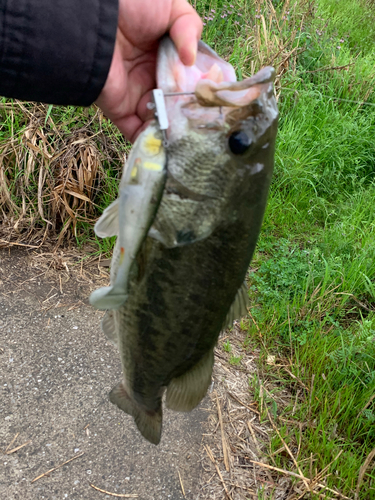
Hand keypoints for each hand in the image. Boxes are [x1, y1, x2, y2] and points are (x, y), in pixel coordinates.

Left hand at [95, 0, 201, 141]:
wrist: (96, 19)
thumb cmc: (131, 5)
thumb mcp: (171, 6)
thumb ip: (190, 28)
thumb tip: (192, 61)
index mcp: (164, 54)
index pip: (187, 78)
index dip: (201, 88)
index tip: (214, 98)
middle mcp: (151, 76)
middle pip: (176, 103)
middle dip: (190, 114)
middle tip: (208, 125)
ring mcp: (136, 95)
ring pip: (160, 121)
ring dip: (176, 131)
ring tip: (194, 139)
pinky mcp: (120, 109)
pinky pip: (137, 133)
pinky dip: (152, 143)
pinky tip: (171, 147)